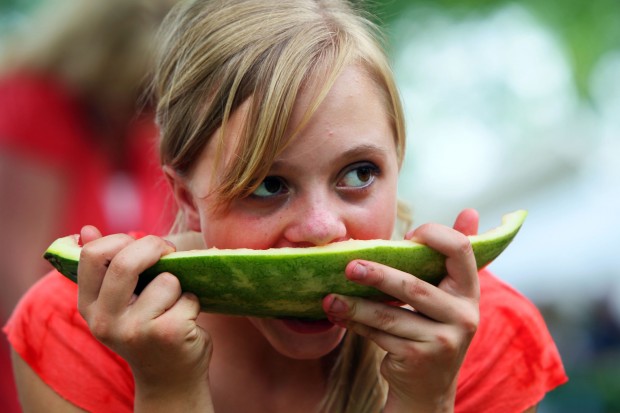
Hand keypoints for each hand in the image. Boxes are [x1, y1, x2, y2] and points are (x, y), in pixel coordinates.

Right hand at [77, 226, 213, 411]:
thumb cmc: (146, 327)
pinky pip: (188, 296)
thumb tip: (86, 229)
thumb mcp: (118, 301)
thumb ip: (105, 266)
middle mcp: (105, 321)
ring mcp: (135, 330)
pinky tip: (185, 321)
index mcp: (89, 306)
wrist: (169, 378)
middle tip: (168, 251)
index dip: (122, 239)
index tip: (140, 246)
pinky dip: (193, 302)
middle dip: (155, 246)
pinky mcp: (167, 334)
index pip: (92, 254)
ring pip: (166, 279)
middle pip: (126, 263)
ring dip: (178, 285)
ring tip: (173, 304)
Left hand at [323, 209, 480, 411]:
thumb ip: (451, 257)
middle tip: (347, 265)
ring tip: (329, 296)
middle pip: (413, 286)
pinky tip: (337, 313)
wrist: (429, 388)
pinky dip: (355, 322)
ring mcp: (443, 340)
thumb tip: (470, 210)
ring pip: (389, 314)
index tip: (406, 236)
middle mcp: (463, 315)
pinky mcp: (419, 358)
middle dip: (377, 274)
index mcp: (470, 291)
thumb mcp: (448, 295)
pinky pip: (379, 334)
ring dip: (354, 304)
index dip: (434, 235)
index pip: (461, 250)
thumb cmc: (433, 328)